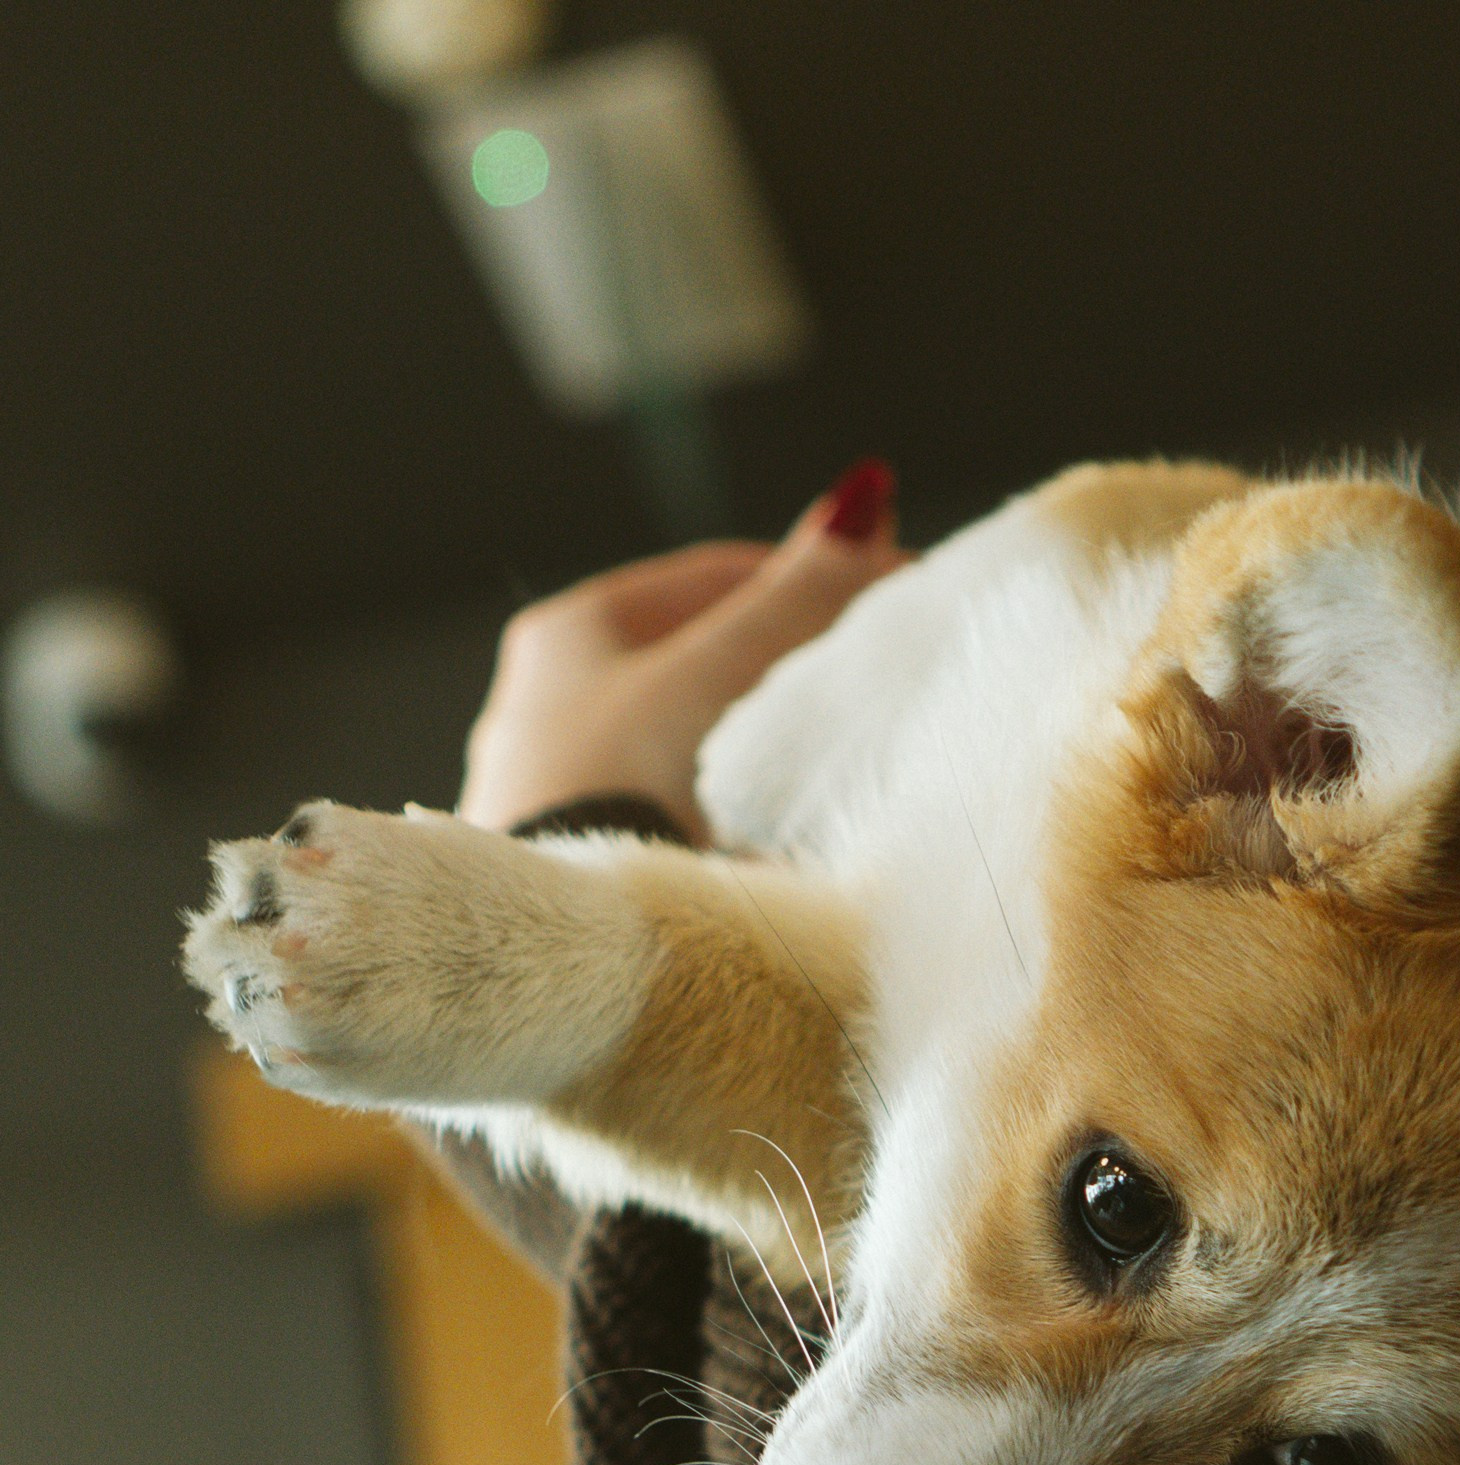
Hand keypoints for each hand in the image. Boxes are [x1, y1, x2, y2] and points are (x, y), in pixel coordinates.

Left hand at [458, 459, 901, 838]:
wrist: (563, 948)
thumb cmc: (625, 791)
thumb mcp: (721, 681)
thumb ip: (795, 598)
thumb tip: (864, 493)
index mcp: (567, 632)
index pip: (714, 577)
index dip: (808, 580)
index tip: (888, 598)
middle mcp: (541, 704)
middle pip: (698, 663)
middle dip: (783, 672)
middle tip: (871, 685)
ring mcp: (552, 792)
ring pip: (683, 745)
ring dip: (753, 752)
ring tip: (830, 770)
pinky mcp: (573, 868)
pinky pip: (667, 816)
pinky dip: (721, 817)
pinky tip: (769, 843)